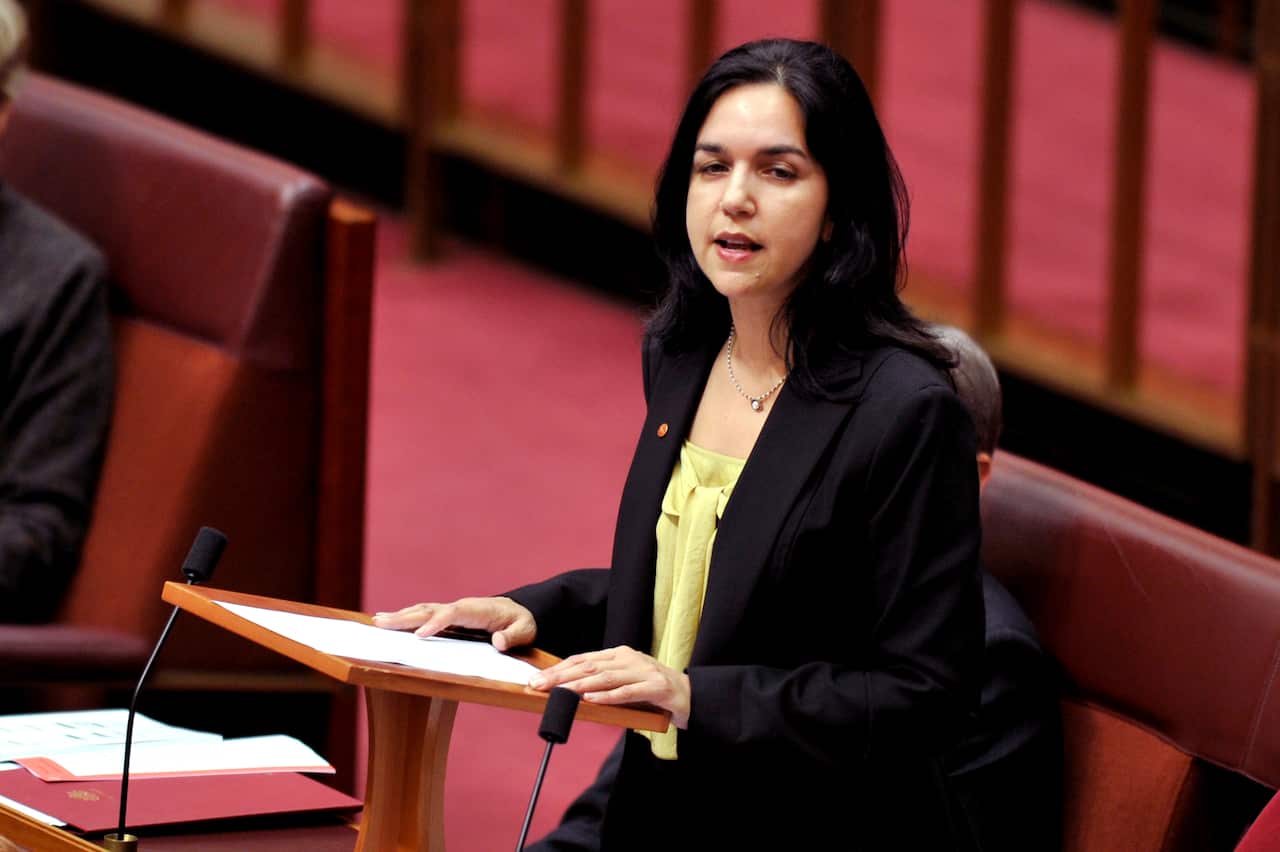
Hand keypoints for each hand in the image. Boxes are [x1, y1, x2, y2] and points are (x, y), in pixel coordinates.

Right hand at [372, 596, 536, 651]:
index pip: (453, 614)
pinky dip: (406, 617)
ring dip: (400, 616)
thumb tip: (498, 642)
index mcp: (478, 610)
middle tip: (381, 624)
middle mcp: (461, 607)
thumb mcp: (525, 630)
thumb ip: (513, 637)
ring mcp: (453, 611)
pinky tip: (390, 620)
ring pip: (423, 610)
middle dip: (405, 617)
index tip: (419, 636)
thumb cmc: (523, 622)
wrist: (520, 611)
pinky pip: (424, 615)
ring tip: (378, 622)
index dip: (436, 623)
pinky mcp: (448, 617)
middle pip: (430, 610)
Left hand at [529, 645, 691, 728]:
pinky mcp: (656, 688)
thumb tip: (568, 694)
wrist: (692, 696)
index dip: (558, 668)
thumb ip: (602, 685)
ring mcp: (644, 671)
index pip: (582, 660)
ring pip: (605, 677)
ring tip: (558, 692)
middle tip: (537, 686)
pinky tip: (591, 700)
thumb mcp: (625, 684)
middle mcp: (629, 659)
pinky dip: (608, 696)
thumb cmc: (653, 693)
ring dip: (578, 686)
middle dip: (560, 676)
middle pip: (588, 666)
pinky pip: (628, 692)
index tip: (536, 679)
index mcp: (619, 654)